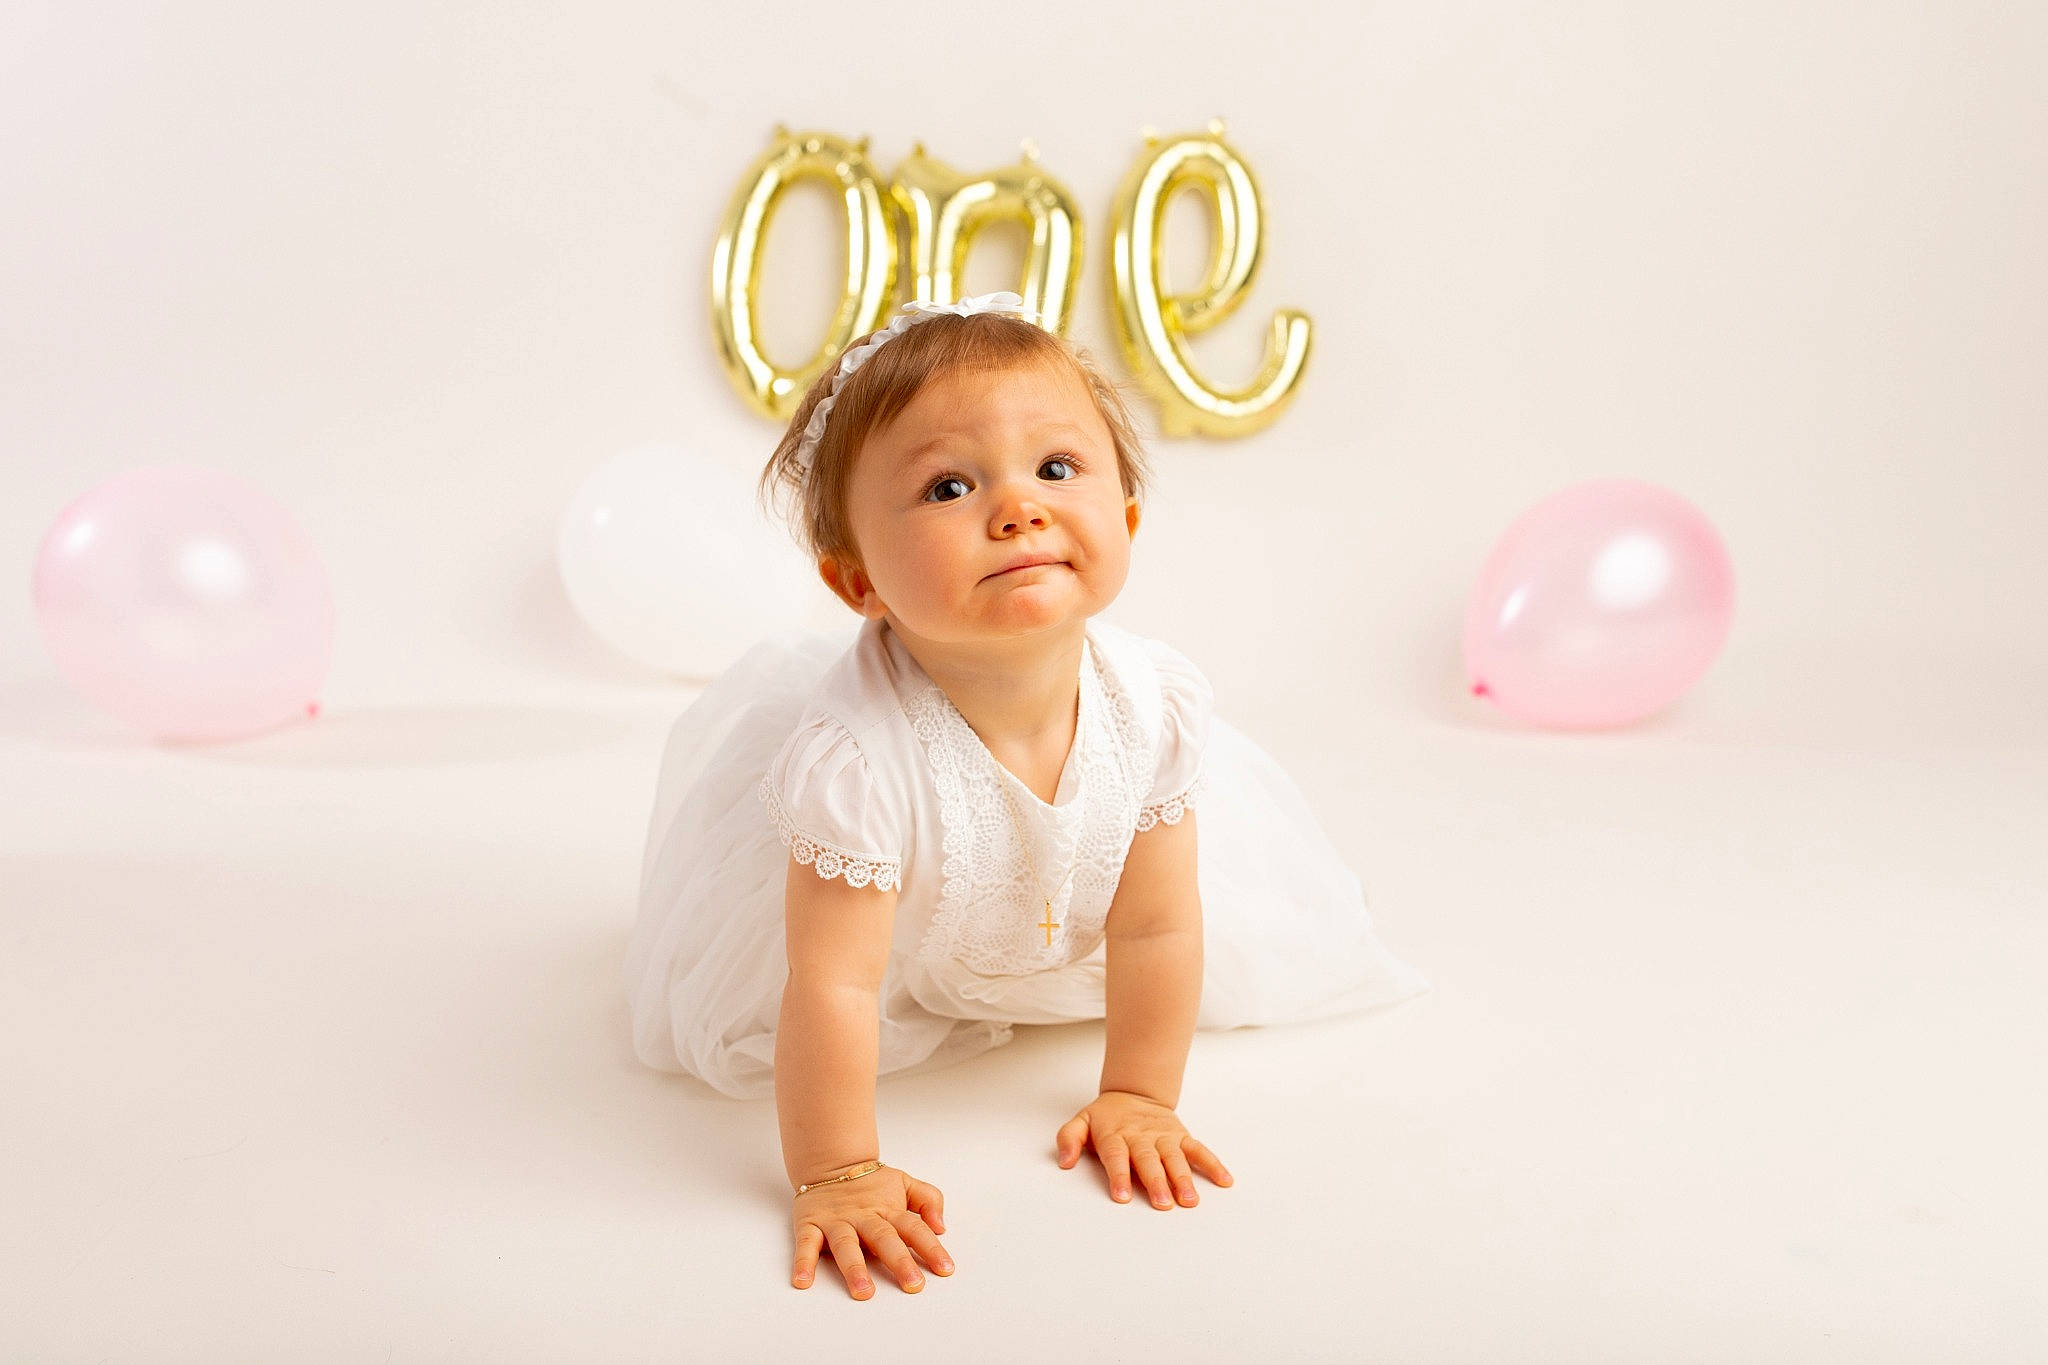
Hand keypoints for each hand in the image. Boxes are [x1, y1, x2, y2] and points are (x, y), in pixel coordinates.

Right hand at [789, 1161, 953, 1299]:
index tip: (945, 1269)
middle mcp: (863, 1216)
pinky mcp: (810, 1224)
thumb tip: (941, 1226)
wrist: (830, 1163)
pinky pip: (806, 1244)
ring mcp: (836, 1221)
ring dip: (854, 1268)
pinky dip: (803, 1261)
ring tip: (863, 1291)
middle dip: (899, 1262)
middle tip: (913, 1284)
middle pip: (883, 1239)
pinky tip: (803, 1281)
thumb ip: (928, 1199)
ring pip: (846, 1244)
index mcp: (888, 1209)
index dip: (930, 1248)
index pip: (914, 1228)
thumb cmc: (870, 1182)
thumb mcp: (904, 1182)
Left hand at [1055, 1089, 1233, 1207]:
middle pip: (1148, 1160)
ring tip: (1190, 1200)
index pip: (1116, 1156)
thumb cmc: (1106, 1117)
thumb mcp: (1081, 1121)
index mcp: (1115, 1135)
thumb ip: (1069, 1139)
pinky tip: (1224, 1181)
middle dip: (1155, 1182)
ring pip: (1175, 1158)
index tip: (1122, 1197)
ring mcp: (1164, 1137)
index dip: (1119, 1175)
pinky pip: (1199, 1150)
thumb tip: (1063, 1162)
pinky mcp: (1181, 1136)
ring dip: (1183, 1178)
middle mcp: (1141, 1137)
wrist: (1135, 1092)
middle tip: (1162, 1203)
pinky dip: (1212, 1164)